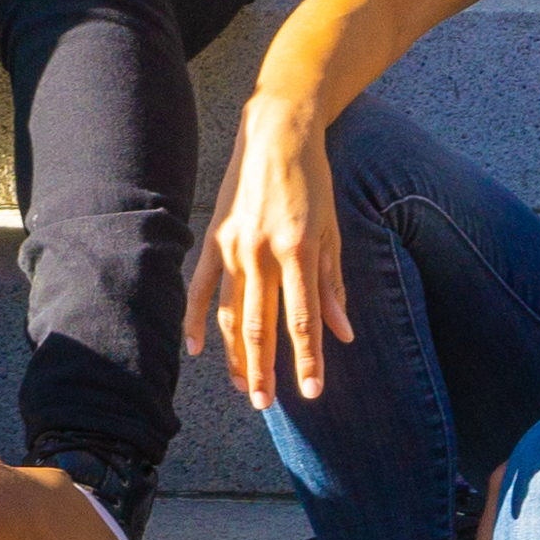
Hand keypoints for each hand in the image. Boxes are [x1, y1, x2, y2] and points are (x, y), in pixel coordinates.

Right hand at [188, 107, 351, 404]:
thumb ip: (333, 286)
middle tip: (265, 405)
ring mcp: (234, 247)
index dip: (307, 360)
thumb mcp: (333, 232)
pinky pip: (202, 288)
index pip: (303, 320)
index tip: (311, 393)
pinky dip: (197, 320)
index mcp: (299, 250)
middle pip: (262, 325)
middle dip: (263, 369)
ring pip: (232, 314)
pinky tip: (196, 349)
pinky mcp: (215, 240)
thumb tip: (343, 333)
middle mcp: (263, 253)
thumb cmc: (313, 183)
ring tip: (240, 386)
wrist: (276, 135)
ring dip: (235, 354)